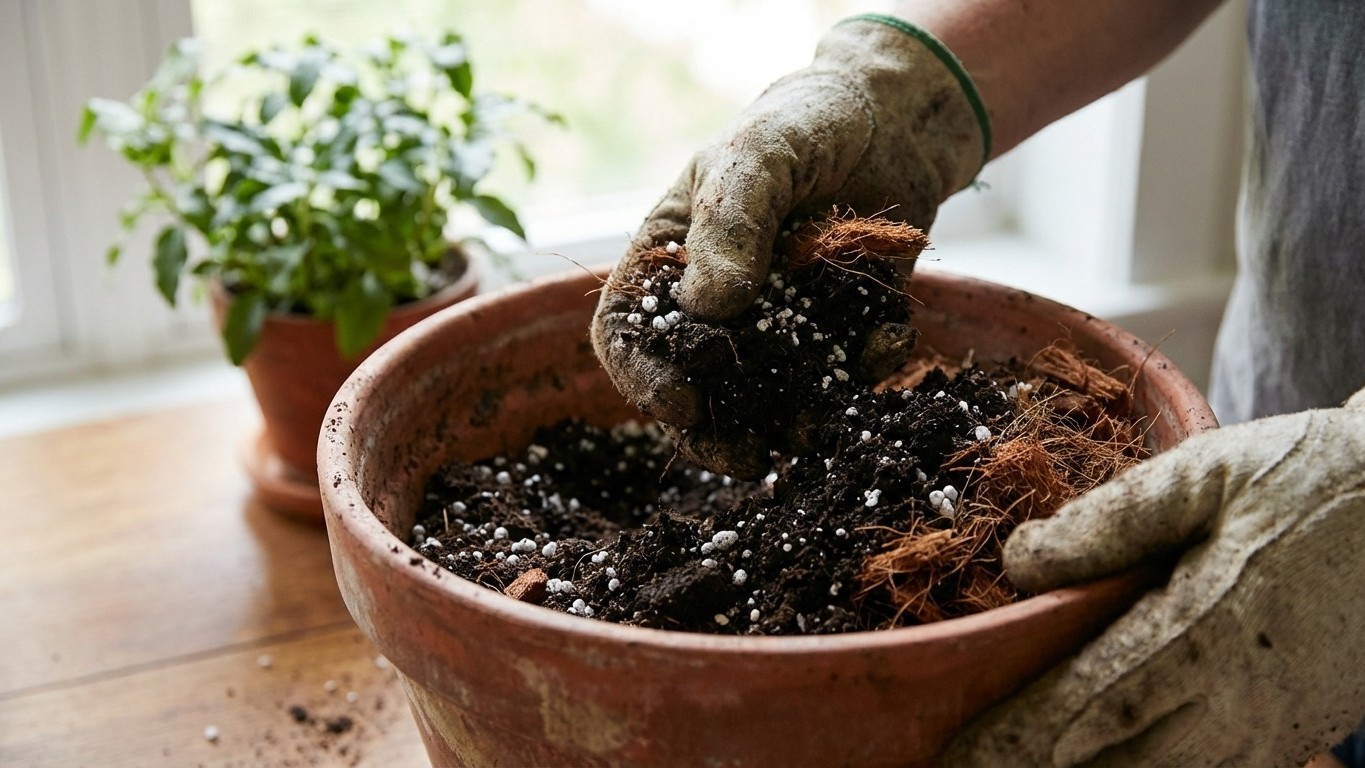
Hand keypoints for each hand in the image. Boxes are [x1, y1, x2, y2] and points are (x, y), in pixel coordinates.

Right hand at [591, 16, 986, 472]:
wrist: (893, 116)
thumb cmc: (800, 125)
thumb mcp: (753, 157)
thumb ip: (730, 222)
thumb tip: (710, 307)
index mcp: (669, 263)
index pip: (627, 331)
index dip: (642, 376)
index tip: (682, 404)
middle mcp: (718, 306)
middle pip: (693, 385)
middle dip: (716, 432)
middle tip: (749, 457)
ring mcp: (781, 324)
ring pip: (768, 397)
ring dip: (789, 421)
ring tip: (815, 427)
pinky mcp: (842, 329)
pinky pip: (847, 371)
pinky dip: (867, 367)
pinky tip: (886, 340)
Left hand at [944, 387, 1364, 766]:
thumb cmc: (1310, 480)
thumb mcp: (1205, 474)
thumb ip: (1110, 520)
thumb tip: (1018, 564)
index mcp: (1209, 629)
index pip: (1088, 704)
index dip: (1016, 738)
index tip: (957, 757)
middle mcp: (1241, 700)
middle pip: (1116, 766)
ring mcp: (1275, 729)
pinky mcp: (1296, 735)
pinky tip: (1106, 760)